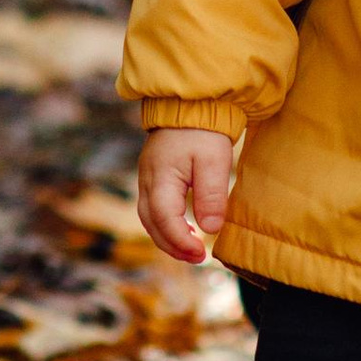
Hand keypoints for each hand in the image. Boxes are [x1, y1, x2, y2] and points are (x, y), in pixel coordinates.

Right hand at [137, 127, 233, 264]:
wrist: (190, 103)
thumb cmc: (204, 129)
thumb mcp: (214, 161)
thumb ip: (211, 195)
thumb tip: (209, 229)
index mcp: (160, 177)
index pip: (164, 219)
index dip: (181, 241)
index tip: (202, 253)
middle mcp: (147, 180)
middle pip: (151, 223)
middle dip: (172, 246)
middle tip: (198, 258)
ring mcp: (146, 178)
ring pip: (148, 218)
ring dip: (167, 238)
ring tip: (192, 250)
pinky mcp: (153, 176)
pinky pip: (152, 209)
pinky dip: (165, 225)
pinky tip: (185, 230)